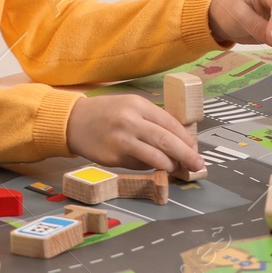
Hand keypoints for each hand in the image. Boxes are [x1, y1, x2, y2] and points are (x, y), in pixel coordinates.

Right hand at [65, 92, 203, 173]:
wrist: (73, 121)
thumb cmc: (106, 113)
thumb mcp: (130, 107)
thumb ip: (151, 120)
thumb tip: (178, 142)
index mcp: (138, 105)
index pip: (170, 123)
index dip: (186, 139)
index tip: (195, 149)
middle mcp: (130, 121)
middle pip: (167, 141)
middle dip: (186, 155)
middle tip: (198, 165)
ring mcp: (121, 140)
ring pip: (155, 157)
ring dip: (169, 165)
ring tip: (174, 168)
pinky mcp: (113, 157)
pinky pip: (138, 165)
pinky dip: (149, 167)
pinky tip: (150, 165)